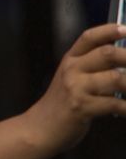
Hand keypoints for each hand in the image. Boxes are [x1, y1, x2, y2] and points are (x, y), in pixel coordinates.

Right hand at [22, 24, 125, 148]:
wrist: (40, 127)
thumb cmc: (63, 103)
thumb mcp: (72, 78)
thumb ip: (93, 67)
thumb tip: (123, 59)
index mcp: (71, 59)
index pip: (90, 37)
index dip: (109, 30)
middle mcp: (72, 70)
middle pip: (107, 54)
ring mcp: (75, 88)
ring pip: (116, 78)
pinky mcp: (81, 107)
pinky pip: (115, 104)